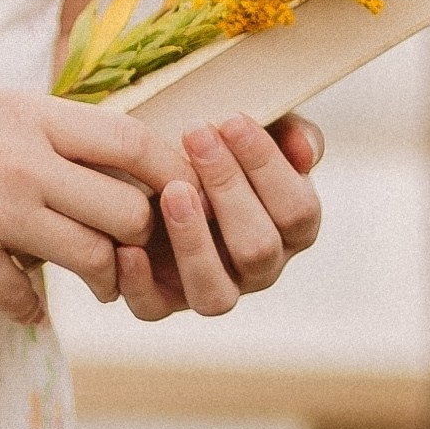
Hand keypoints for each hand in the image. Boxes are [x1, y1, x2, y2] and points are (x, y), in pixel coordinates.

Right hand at [0, 84, 190, 324]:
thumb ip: (23, 126)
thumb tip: (74, 148)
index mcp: (23, 113)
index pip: (133, 139)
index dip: (170, 173)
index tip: (174, 197)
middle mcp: (20, 159)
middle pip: (131, 208)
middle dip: (140, 238)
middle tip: (124, 251)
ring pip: (94, 257)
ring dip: (100, 279)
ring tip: (85, 283)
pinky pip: (26, 297)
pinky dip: (31, 309)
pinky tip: (20, 305)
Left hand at [113, 113, 324, 320]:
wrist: (155, 173)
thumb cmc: (217, 151)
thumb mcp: (254, 133)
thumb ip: (288, 132)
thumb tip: (302, 149)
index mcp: (292, 229)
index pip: (298, 210)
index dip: (267, 166)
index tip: (231, 119)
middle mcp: (259, 268)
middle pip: (258, 249)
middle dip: (228, 188)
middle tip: (196, 135)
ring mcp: (213, 288)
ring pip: (215, 294)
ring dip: (194, 242)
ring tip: (173, 190)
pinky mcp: (162, 301)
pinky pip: (154, 309)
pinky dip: (139, 282)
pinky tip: (127, 247)